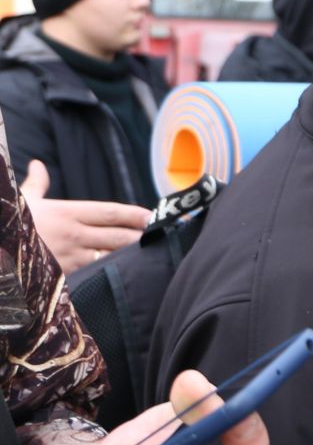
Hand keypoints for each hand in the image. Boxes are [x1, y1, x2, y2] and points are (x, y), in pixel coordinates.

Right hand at [20, 162, 146, 271]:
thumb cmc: (8, 224)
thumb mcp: (22, 201)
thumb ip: (37, 184)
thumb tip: (37, 165)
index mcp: (65, 212)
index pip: (111, 212)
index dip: (136, 214)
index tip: (154, 216)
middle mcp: (72, 235)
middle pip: (119, 237)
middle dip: (142, 238)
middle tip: (164, 237)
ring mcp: (70, 259)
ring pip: (111, 258)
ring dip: (131, 258)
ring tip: (153, 258)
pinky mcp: (65, 279)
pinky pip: (95, 276)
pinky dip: (111, 275)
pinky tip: (127, 278)